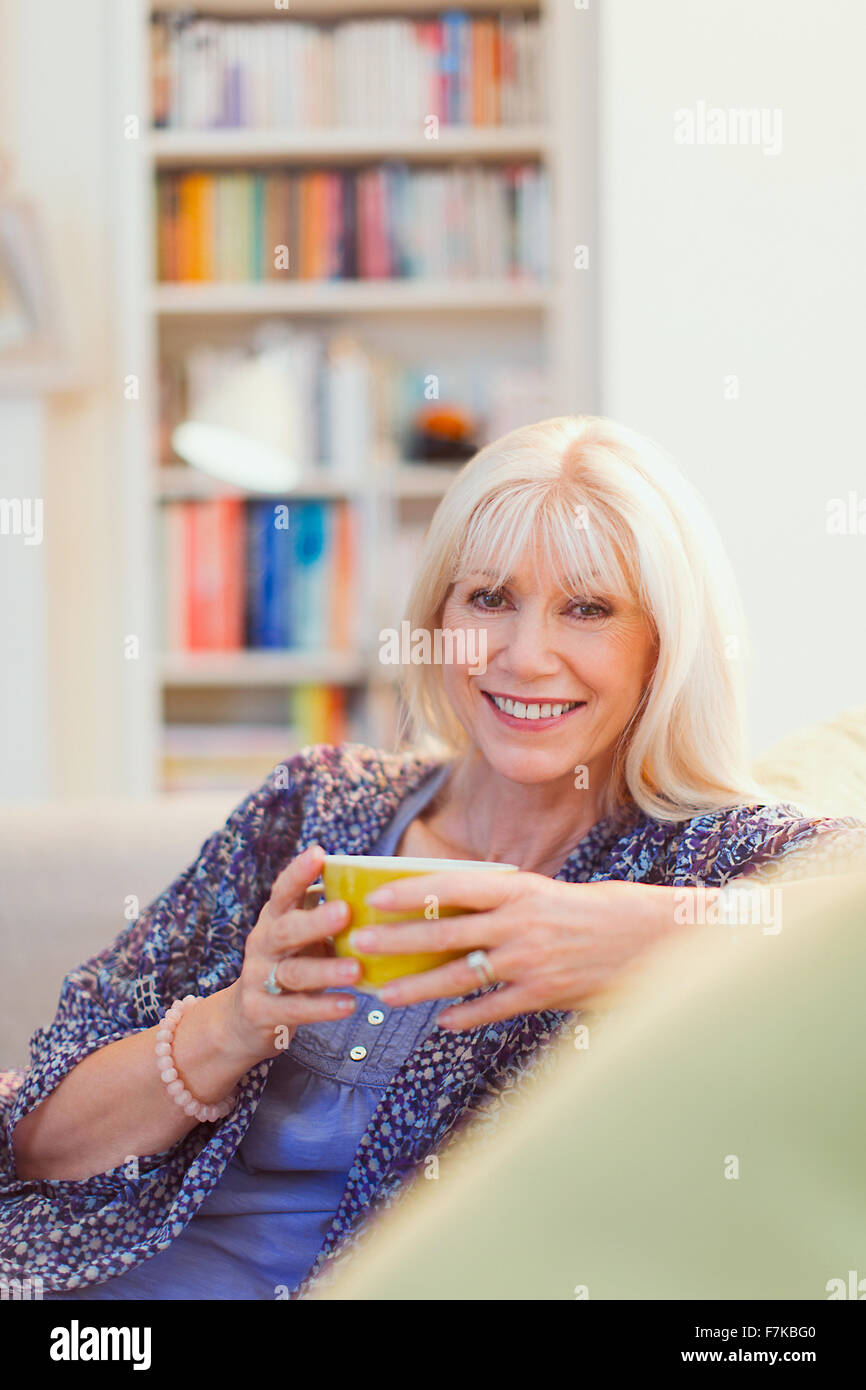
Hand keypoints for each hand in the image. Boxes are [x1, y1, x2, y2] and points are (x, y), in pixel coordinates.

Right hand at [222, 844, 361, 1063]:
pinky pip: (294, 1009)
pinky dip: (322, 1008)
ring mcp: (259, 979)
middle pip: (286, 929)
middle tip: (345, 912)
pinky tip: (349, 1005)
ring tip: (357, 970)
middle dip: (315, 921)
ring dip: (326, 970)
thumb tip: (374, 884)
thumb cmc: (290, 964)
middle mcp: (263, 944)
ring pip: (293, 972)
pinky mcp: (261, 1012)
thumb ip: (324, 912)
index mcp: (275, 918)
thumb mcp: (301, 935)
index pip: (283, 891)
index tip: (319, 853)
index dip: (298, 873)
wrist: (244, 1018)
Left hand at [349, 871, 687, 1029]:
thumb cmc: (602, 910)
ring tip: (384, 994)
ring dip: (417, 987)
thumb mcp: (550, 893)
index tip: (377, 897)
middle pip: (444, 934)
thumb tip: (460, 905)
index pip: (453, 887)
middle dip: (398, 941)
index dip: (411, 892)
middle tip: (360, 944)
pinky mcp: (543, 995)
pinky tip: (443, 1024)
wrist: (654, 941)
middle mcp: (519, 924)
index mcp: (520, 890)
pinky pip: (492, 1008)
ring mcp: (529, 962)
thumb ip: (507, 901)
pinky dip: (465, 1017)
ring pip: (459, 977)